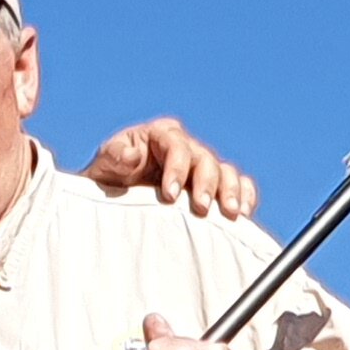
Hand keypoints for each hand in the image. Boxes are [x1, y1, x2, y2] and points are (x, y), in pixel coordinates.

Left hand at [83, 118, 258, 219]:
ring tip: (231, 213)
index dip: (177, 169)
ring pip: (225, 171)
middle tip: (201, 208)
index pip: (176, 146)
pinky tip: (243, 212)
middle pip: (205, 159)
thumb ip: (114, 156)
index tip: (169, 195)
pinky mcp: (214, 186)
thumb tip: (133, 153)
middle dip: (206, 183)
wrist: (115, 201)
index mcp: (160, 135)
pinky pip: (239, 185)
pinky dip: (244, 195)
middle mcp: (186, 147)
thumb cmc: (109, 180)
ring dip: (231, 191)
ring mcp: (202, 166)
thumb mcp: (104, 166)